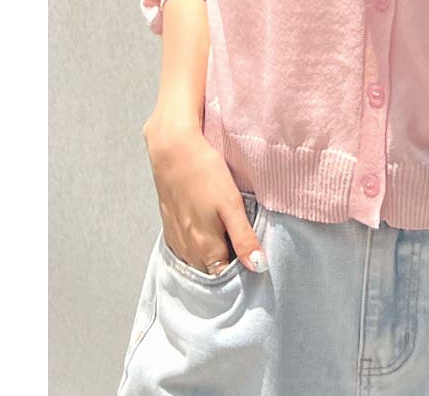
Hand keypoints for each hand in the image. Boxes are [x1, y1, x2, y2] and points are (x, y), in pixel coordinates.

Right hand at [142, 114, 267, 274]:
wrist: (173, 150)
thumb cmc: (204, 173)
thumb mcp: (231, 205)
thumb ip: (244, 238)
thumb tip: (258, 267)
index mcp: (205, 246)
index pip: (222, 279)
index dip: (239, 278)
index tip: (254, 269)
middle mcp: (187, 248)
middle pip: (209, 272)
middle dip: (226, 271)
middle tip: (246, 258)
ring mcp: (176, 237)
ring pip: (196, 261)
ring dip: (211, 260)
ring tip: (230, 246)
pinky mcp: (169, 224)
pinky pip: (185, 248)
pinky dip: (198, 249)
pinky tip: (208, 235)